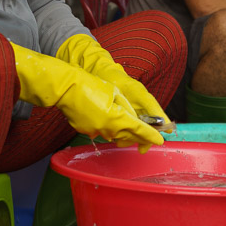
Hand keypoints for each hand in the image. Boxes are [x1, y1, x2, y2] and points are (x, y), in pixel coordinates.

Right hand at [11, 43, 162, 150]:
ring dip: (123, 132)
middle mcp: (108, 128)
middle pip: (128, 136)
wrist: (66, 88)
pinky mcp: (86, 131)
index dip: (151, 135)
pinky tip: (106, 120)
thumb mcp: (114, 93)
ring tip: (128, 129)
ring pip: (114, 135)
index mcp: (118, 117)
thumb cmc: (90, 85)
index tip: (160, 140)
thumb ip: (126, 107)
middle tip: (147, 137)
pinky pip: (101, 132)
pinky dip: (108, 128)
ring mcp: (95, 131)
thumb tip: (133, 118)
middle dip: (138, 136)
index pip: (139, 129)